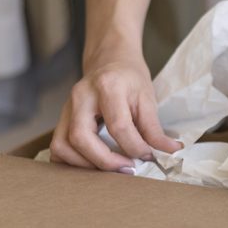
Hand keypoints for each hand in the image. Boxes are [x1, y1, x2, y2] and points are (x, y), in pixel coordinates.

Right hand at [50, 46, 181, 170]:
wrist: (109, 59)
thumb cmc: (130, 78)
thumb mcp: (147, 98)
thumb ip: (154, 128)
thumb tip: (170, 151)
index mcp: (107, 86)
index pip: (117, 126)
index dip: (134, 147)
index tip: (147, 156)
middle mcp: (80, 96)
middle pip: (81, 138)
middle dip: (105, 161)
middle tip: (128, 168)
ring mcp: (66, 108)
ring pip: (62, 146)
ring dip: (85, 165)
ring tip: (111, 168)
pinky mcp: (61, 119)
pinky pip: (57, 147)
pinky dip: (72, 162)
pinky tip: (93, 163)